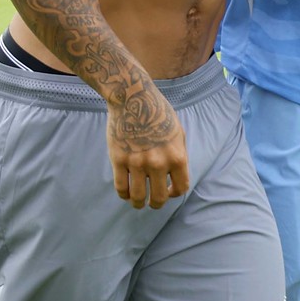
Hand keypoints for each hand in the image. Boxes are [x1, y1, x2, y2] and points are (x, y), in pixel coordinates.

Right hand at [107, 87, 189, 208]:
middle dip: (156, 204)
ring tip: (137, 202)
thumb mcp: (178, 132)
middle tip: (152, 202)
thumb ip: (179, 154)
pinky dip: (124, 195)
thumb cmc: (158, 112)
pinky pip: (121, 188)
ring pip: (138, 198)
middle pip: (159, 198)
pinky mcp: (119, 159)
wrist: (133, 97)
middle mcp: (158, 163)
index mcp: (176, 156)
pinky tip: (126, 192)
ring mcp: (137, 162)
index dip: (174, 193)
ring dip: (138, 204)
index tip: (168, 191)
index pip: (181, 188)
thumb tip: (176, 176)